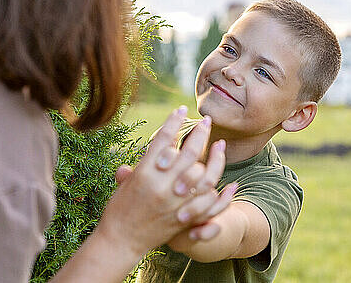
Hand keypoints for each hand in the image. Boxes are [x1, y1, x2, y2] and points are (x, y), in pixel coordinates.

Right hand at [95, 107, 231, 256]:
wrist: (120, 240)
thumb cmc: (119, 208)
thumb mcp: (126, 182)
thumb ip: (142, 163)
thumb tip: (156, 145)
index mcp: (144, 172)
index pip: (163, 140)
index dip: (174, 122)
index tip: (182, 109)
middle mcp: (160, 185)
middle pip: (187, 153)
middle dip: (199, 134)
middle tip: (207, 121)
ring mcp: (173, 202)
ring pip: (201, 174)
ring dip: (214, 158)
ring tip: (220, 145)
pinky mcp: (182, 217)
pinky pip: (207, 201)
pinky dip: (220, 193)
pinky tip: (230, 182)